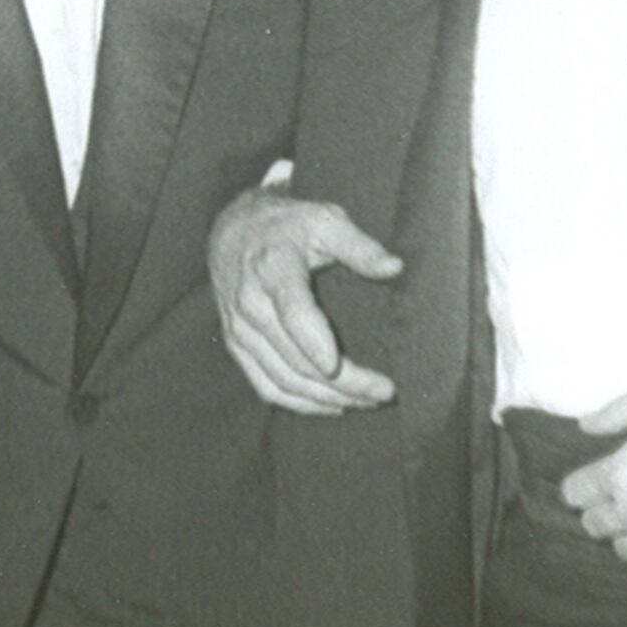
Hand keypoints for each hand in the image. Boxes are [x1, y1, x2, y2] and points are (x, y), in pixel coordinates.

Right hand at [209, 176, 400, 415]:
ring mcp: (240, 329)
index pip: (293, 314)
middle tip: (384, 393)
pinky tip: (331, 406)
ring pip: (283, 380)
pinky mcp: (237, 346)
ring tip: (366, 402)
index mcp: (273, 268)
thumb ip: (359, 246)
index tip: (340, 367)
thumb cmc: (287, 225)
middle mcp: (250, 303)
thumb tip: (395, 267)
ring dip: (326, 399)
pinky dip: (299, 403)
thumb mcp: (324, 220)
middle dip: (343, 383)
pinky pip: (266, 386)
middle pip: (296, 358)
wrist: (232, 229)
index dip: (315, 344)